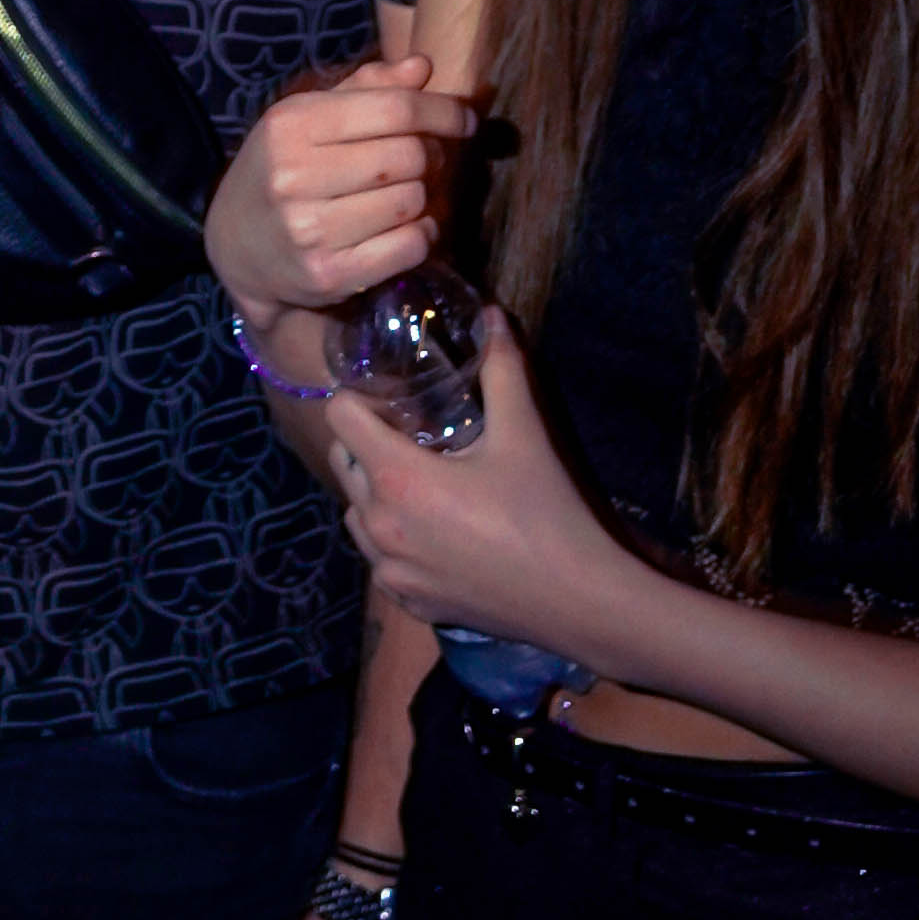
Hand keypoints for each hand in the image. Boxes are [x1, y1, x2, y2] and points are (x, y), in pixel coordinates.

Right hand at [208, 50, 475, 319]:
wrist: (236, 245)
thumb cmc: (280, 169)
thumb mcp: (306, 118)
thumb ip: (365, 89)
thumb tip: (421, 67)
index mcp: (292, 124)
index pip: (391, 109)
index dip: (440, 111)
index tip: (464, 118)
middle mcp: (296, 175)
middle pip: (407, 156)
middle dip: (433, 154)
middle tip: (430, 158)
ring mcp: (311, 230)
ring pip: (411, 202)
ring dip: (425, 196)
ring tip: (412, 191)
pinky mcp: (329, 275)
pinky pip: (407, 248)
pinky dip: (422, 235)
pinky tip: (408, 227)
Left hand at [326, 311, 639, 673]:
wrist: (581, 602)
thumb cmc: (547, 513)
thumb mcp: (523, 432)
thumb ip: (502, 367)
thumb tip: (492, 316)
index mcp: (397, 478)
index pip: (338, 416)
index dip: (360, 398)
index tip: (394, 400)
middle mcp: (380, 526)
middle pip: (342, 462)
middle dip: (367, 442)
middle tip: (412, 436)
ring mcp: (390, 571)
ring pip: (355, 514)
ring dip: (374, 492)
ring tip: (421, 482)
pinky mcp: (409, 603)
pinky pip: (379, 560)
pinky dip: (392, 541)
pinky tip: (434, 534)